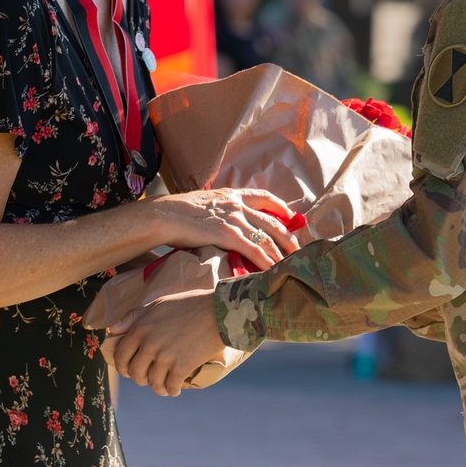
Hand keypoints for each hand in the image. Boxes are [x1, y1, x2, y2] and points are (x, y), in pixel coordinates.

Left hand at [110, 289, 221, 396]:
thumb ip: (134, 317)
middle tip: (148, 377)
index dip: (123, 366)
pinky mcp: (180, 368)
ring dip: (157, 387)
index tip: (129, 369)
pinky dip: (171, 391)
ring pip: (152, 383)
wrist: (218, 311)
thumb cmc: (189, 304)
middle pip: (135, 373)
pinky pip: (169, 388)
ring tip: (163, 385)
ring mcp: (165, 357)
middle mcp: (149, 344)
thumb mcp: (158, 304)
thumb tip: (111, 330)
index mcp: (140, 328)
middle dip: (140, 378)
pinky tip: (175, 389)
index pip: (121, 355)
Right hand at [144, 188, 299, 269]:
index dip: (281, 207)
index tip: (290, 216)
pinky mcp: (229, 236)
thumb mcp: (206, 203)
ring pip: (268, 238)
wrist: (166, 214)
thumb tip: (226, 221)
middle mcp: (239, 206)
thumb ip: (221, 209)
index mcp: (233, 195)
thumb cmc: (180, 211)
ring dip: (282, 254)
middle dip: (289, 237)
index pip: (265, 197)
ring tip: (291, 266)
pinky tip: (273, 271)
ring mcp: (236, 220)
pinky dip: (267, 262)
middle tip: (299, 250)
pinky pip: (255, 251)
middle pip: (273, 222)